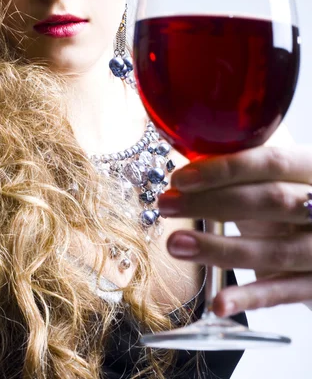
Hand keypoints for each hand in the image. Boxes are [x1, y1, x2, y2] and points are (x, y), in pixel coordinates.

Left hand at [158, 146, 311, 316]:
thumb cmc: (289, 202)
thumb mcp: (274, 179)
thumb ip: (241, 171)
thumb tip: (186, 165)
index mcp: (310, 168)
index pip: (271, 161)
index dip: (224, 169)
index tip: (181, 178)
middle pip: (270, 201)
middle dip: (213, 202)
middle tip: (166, 204)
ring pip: (274, 250)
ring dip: (219, 248)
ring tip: (175, 244)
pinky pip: (284, 293)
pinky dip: (249, 298)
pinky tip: (218, 302)